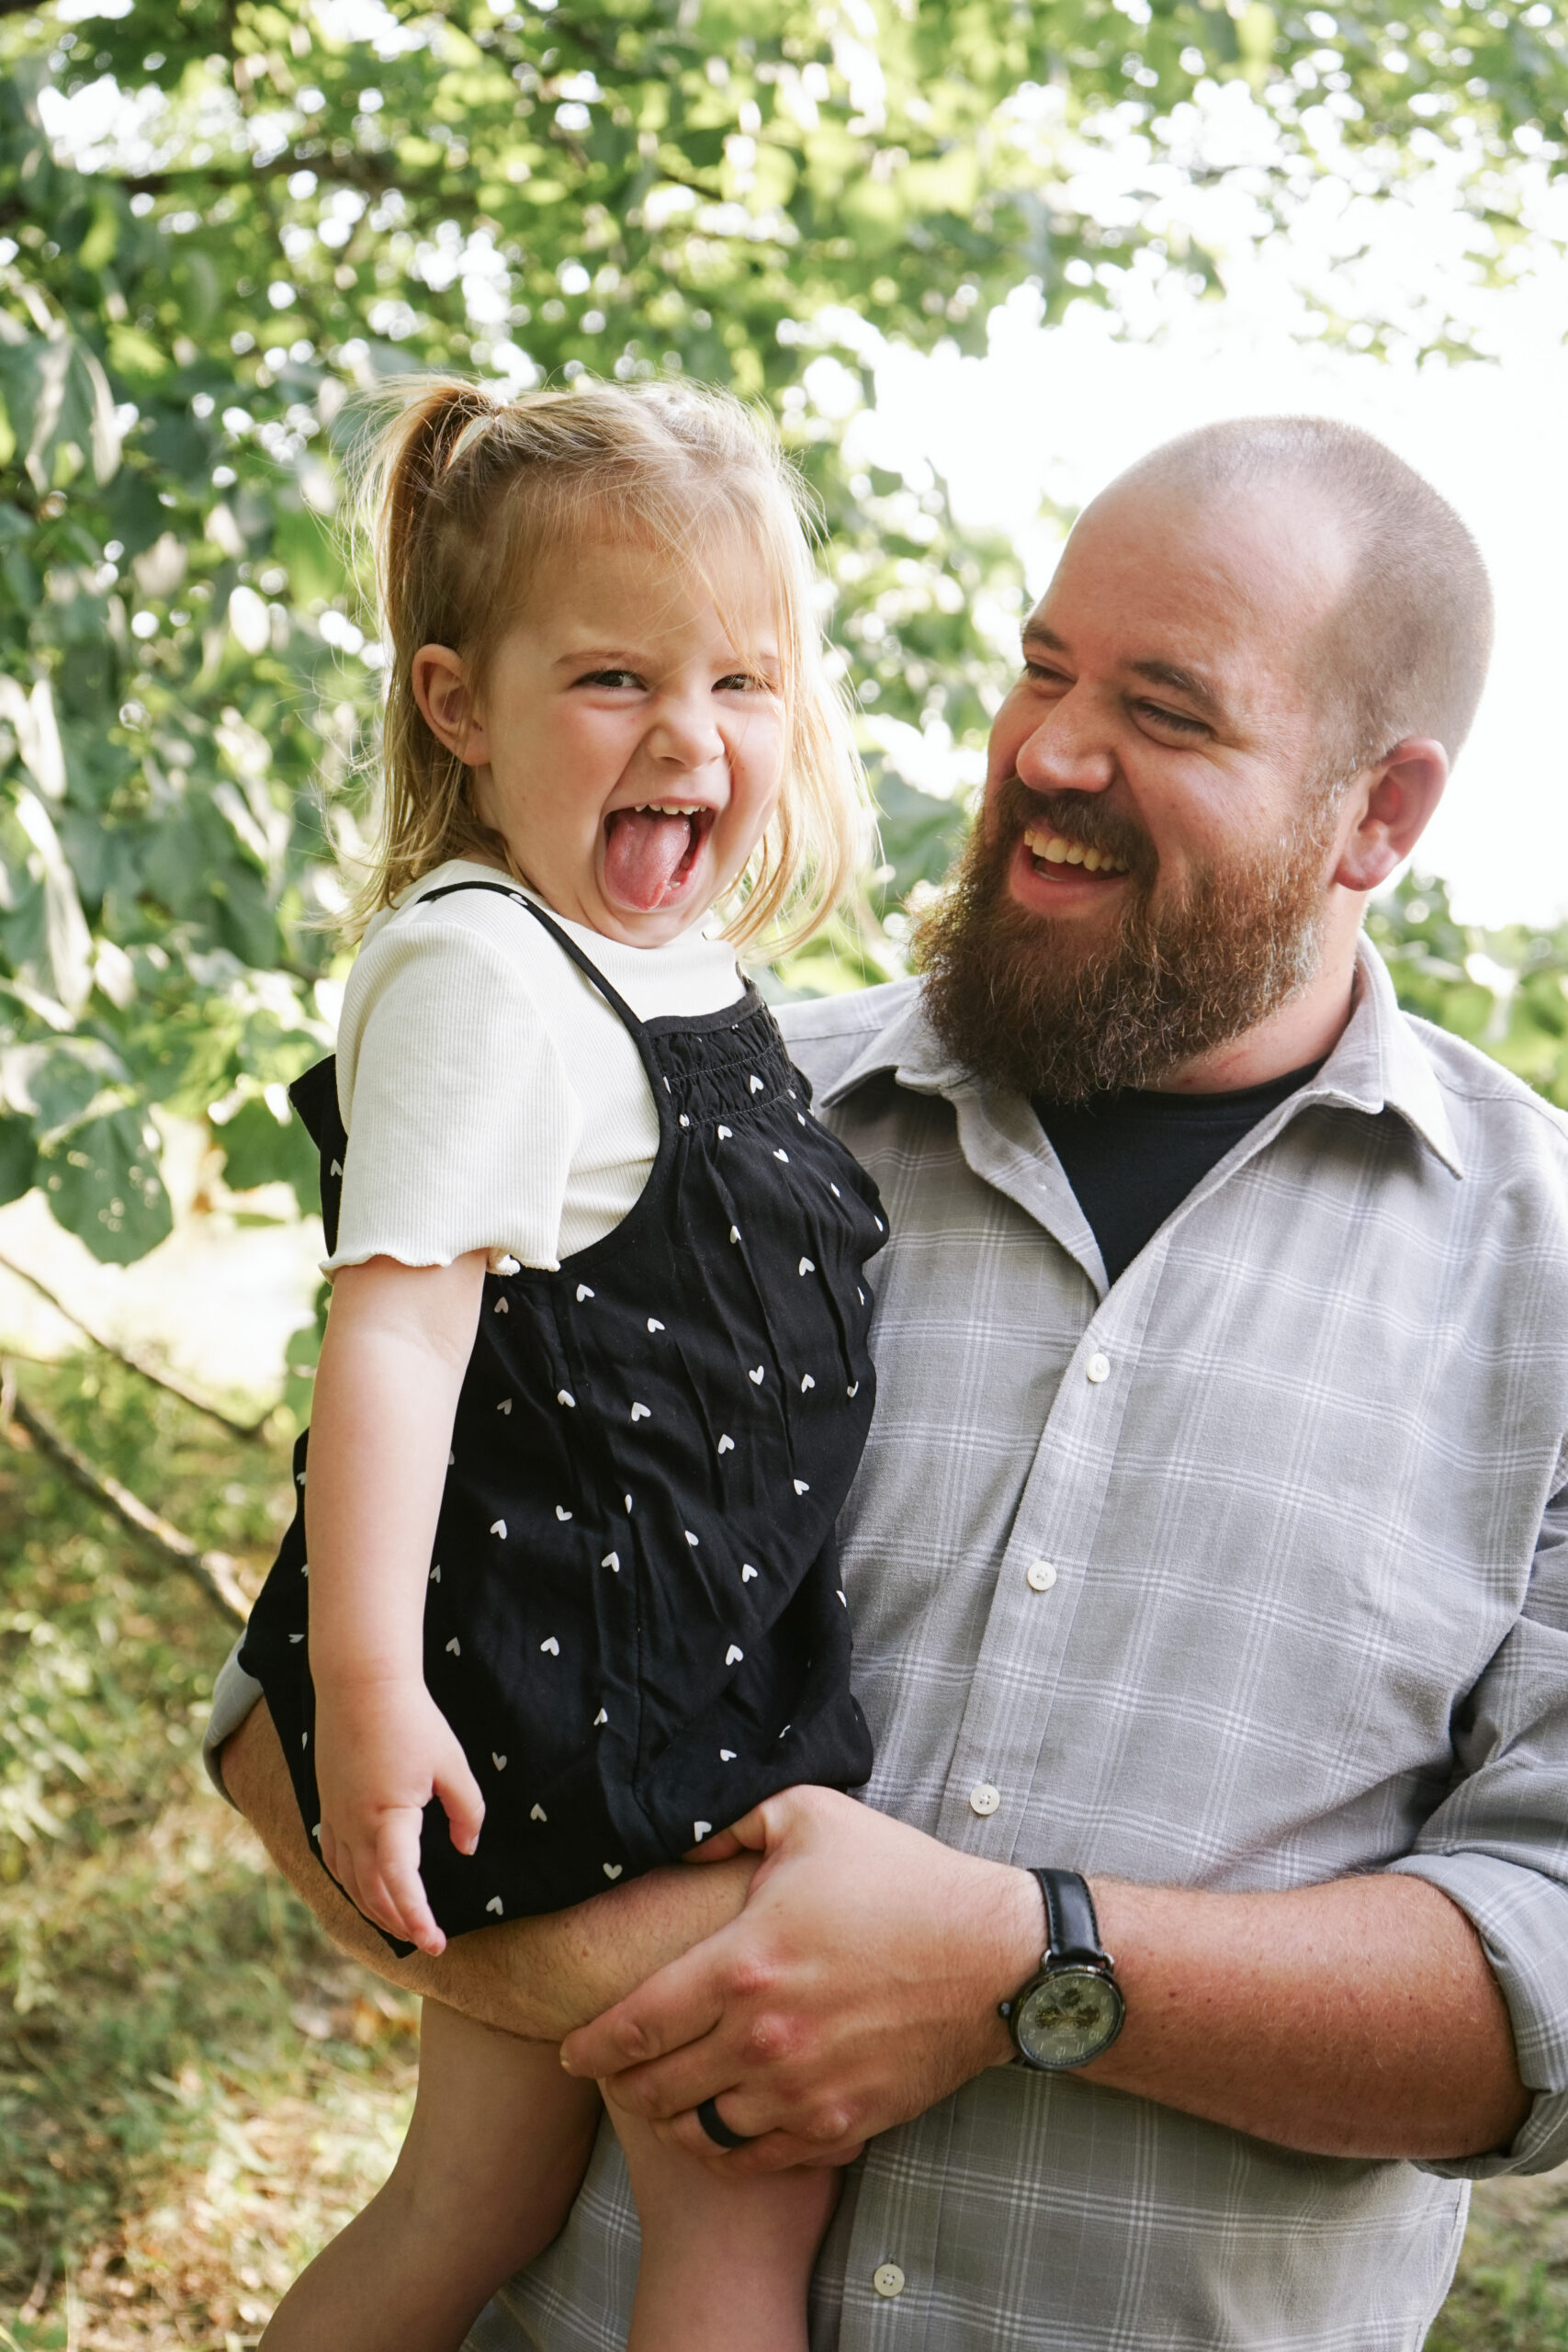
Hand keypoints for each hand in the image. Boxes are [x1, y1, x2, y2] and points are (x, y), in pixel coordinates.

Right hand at [313, 1673, 483, 1956]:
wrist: (360, 1683)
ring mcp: (335, 1818)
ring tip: (403, 1925)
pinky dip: (352, 1885)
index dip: (417, 1917)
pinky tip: (367, 1890)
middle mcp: (354, 1826)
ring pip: (350, 1882)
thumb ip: (466, 1811)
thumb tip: (466, 1849)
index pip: (398, 1883)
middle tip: (430, 1941)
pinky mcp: (327, 1807)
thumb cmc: (412, 1719)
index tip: (435, 1941)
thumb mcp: (452, 1765)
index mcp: (388, 1817)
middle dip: (401, 1923)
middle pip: (372, 1893)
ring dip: (375, 1909)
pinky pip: (335, 1861)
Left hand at [560, 1786, 1043, 2172]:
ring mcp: (802, 2091)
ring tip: (664, 2100)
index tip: (572, 2050)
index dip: (591, 2045)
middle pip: (656, 2088)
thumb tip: (678, 1840)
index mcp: (744, 1964)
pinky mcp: (839, 2123)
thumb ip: (732, 1824)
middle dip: (622, 2086)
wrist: (995, 1958)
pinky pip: (756, 2159)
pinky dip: (726, 2150)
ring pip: (700, 2132)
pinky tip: (721, 2125)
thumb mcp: (811, 1818)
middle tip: (614, 2074)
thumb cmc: (903, 1880)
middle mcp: (762, 2038)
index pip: (635, 2024)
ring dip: (671, 2120)